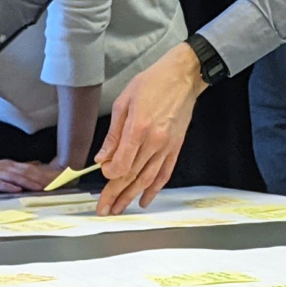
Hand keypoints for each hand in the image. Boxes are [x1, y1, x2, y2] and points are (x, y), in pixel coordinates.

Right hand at [0, 156, 60, 192]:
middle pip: (23, 172)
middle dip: (37, 179)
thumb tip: (31, 170)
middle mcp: (2, 167)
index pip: (27, 169)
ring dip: (26, 182)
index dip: (40, 174)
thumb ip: (12, 173)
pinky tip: (16, 190)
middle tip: (50, 186)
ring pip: (13, 177)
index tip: (52, 180)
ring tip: (38, 188)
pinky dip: (7, 186)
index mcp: (6, 165)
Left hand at [94, 43, 206, 215]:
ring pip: (147, 179)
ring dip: (131, 196)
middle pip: (132, 175)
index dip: (110, 175)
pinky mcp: (176, 147)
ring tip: (119, 210)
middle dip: (115, 194)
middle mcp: (154, 141)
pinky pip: (164, 173)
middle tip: (103, 210)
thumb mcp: (124, 101)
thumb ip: (113, 133)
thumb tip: (103, 158)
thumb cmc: (152, 82)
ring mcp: (167, 146)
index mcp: (138, 128)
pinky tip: (144, 199)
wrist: (183, 76)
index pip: (122, 163)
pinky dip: (154, 189)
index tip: (102, 176)